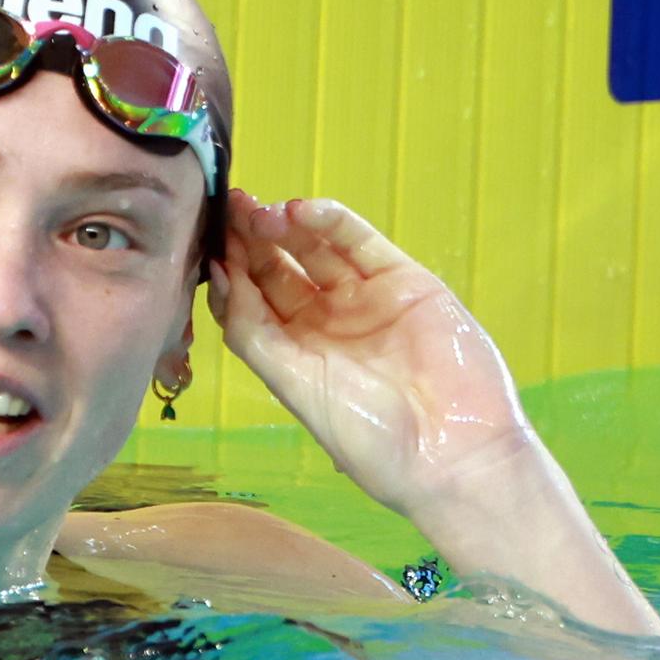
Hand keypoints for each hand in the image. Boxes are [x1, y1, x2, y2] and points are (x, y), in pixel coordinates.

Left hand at [212, 189, 533, 517]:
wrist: (451, 452)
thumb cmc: (366, 435)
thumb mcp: (293, 384)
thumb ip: (252, 331)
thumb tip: (219, 276)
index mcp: (295, 351)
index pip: (253, 299)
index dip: (230, 270)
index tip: (207, 240)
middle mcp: (327, 322)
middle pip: (279, 268)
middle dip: (251, 240)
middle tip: (230, 208)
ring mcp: (366, 299)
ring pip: (317, 249)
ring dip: (286, 226)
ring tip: (259, 211)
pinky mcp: (405, 281)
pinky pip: (361, 242)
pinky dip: (330, 222)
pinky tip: (301, 211)